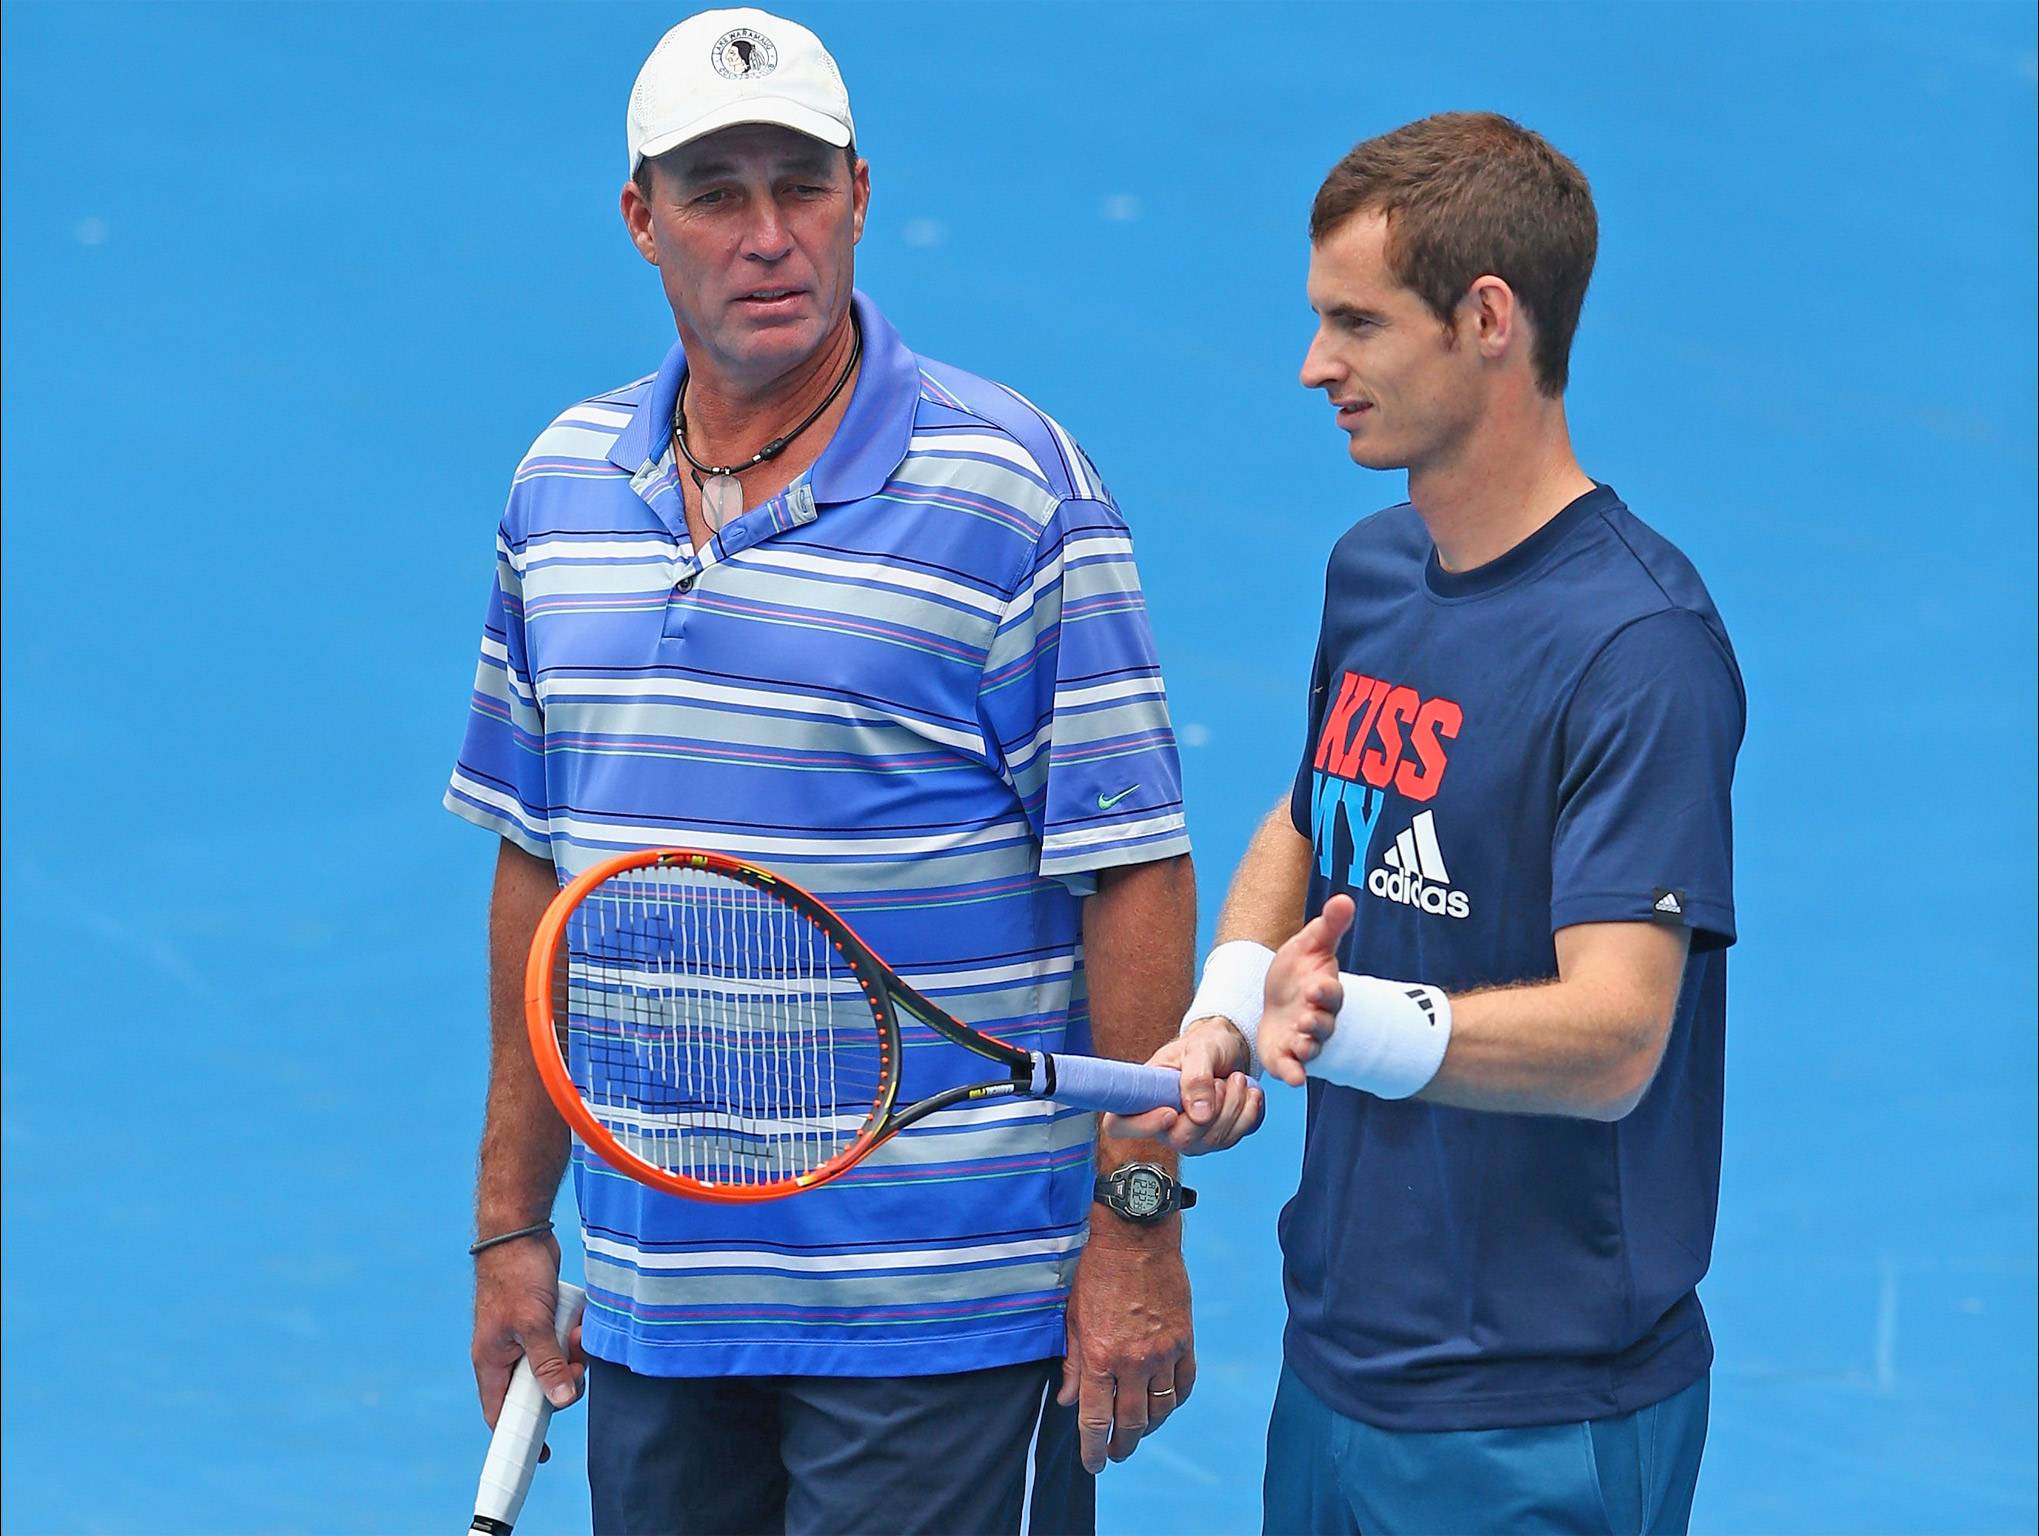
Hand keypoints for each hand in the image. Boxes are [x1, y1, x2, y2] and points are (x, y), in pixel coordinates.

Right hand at [472, 1230, 583, 1460]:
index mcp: (492, 1362)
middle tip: (577, 1369)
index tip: (542, 1454)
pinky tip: (580, 1319)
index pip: (501, 1414)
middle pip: (537, 1389)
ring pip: (555, 1362)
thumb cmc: (515, 1275)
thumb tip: (561, 1402)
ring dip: (571, 1353)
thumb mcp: (533, 1324)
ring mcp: (524, 1335)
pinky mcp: (541, 1318)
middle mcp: (505, 1353)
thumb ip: (546, 1365)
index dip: (520, 1436)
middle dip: (562, 1381)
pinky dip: (574, 1333)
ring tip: (577, 1333)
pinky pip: (562, 1339)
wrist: (519, 1230)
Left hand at [1057, 1228, 1194, 1474]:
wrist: (1136, 1237)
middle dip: (1122, 1445)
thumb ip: (1073, 1362)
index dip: (1092, 1448)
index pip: (1096, 1419)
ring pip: (1161, 1408)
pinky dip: (1175, 1400)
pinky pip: (1184, 1383)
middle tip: (1115, 1454)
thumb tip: (1069, 1400)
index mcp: (1100, 1356)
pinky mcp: (1184, 1340)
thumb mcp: (1073, 1317)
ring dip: (1149, 1427)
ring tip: (1138, 1431)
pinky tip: (1165, 1404)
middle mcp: (1133, 1361)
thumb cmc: (1097, 1272)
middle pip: (1132, 1422)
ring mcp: (1163, 1352)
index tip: (1093, 1463)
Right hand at [1103, 1020, 1263, 1154]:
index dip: (1142, 1126)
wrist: (1230, 1048)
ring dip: (1233, 1106)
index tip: (1170, 1112)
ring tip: (1234, 1079)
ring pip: (1213, 1141)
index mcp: (1144, 1097)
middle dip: (1210, 1109)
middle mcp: (1164, 1122)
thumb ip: (1196, 1077)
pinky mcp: (1217, 1138)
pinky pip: (1236, 1137)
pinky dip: (1248, 1111)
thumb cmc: (1205, 1044)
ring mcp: (1191, 1134)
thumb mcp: (1200, 1049)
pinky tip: (1247, 1092)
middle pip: (1181, 1140)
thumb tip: (1198, 1115)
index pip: (1120, 1125)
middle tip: (1218, 1080)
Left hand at [1260, 895, 1355, 1086]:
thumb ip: (1329, 926)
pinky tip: (1292, 1079)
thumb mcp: (1310, 945)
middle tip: (1309, 1019)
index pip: (1331, 993)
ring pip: (1311, 1048)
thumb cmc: (1299, 972)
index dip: (1325, 990)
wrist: (1278, 1000)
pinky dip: (1293, 1073)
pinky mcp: (1285, 1056)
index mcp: (1324, 992)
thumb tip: (1345, 898)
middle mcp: (1318, 1019)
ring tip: (1301, 1045)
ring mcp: (1302, 1040)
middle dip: (1317, 1022)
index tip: (1317, 985)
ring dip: (1307, 1048)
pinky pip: (1292, 1067)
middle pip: (1323, 1024)